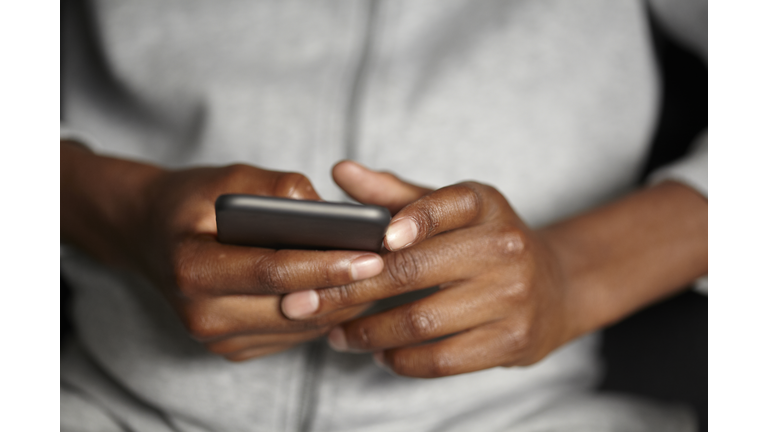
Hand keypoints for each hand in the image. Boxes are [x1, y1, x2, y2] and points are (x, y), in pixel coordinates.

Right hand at [61, 145, 384, 360]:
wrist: (148, 235)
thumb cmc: (191, 201)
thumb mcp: (227, 177)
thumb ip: (277, 189)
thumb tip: (331, 214)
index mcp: (192, 269)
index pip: (273, 270)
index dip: (326, 264)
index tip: (373, 254)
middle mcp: (201, 315)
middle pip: (293, 307)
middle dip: (347, 288)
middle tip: (393, 266)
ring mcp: (215, 339)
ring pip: (299, 327)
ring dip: (342, 303)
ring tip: (379, 274)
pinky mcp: (231, 349)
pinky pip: (291, 336)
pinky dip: (322, 313)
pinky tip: (344, 288)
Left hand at [281, 161, 575, 376]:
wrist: (554, 287)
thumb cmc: (483, 243)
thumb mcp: (449, 210)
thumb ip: (393, 194)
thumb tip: (339, 171)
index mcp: (485, 205)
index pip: (447, 204)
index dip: (411, 220)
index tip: (376, 240)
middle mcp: (505, 247)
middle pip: (415, 271)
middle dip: (351, 291)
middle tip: (309, 303)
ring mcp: (513, 297)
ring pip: (422, 321)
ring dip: (369, 333)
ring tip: (338, 335)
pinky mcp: (513, 341)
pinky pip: (443, 358)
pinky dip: (402, 361)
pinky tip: (381, 355)